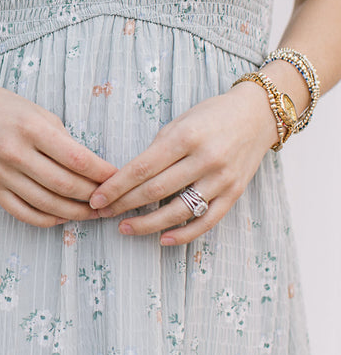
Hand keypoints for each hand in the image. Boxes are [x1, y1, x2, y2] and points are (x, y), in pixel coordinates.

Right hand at [0, 76, 117, 227]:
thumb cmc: (5, 107)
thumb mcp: (38, 112)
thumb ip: (63, 140)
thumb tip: (92, 168)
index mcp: (31, 128)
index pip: (77, 159)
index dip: (102, 173)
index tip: (118, 177)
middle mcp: (15, 153)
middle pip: (65, 185)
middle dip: (94, 196)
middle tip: (111, 200)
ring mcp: (1, 173)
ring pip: (48, 204)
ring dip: (76, 213)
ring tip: (94, 213)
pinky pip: (25, 213)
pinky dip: (48, 220)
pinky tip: (64, 217)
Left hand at [87, 82, 279, 245]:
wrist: (258, 116)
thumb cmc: (212, 115)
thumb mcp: (181, 121)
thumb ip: (158, 148)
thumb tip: (130, 177)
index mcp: (186, 136)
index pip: (142, 168)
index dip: (117, 186)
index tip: (97, 198)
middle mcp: (205, 159)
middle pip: (156, 190)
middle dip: (124, 204)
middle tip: (103, 213)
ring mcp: (222, 179)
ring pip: (179, 210)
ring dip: (148, 224)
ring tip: (125, 227)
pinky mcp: (234, 194)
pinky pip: (206, 222)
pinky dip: (183, 234)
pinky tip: (162, 239)